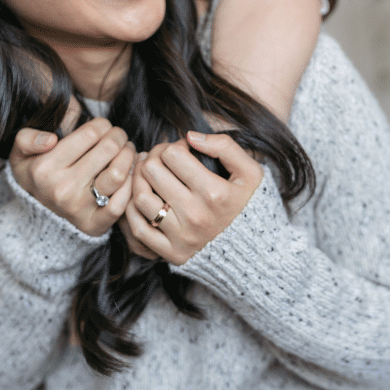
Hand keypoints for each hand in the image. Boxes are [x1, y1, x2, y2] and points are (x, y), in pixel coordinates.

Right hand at [8, 117, 135, 236]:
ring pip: (118, 174)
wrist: (37, 218)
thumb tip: (51, 139)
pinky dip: (131, 184)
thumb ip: (27, 138)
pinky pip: (121, 203)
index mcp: (45, 168)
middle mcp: (62, 189)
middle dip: (119, 136)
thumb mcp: (20, 155)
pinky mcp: (94, 225)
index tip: (103, 127)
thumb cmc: (36, 177)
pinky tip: (129, 173)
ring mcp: (79, 208)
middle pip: (108, 149)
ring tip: (126, 151)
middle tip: (118, 136)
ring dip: (129, 156)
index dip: (103, 124)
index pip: (90, 133)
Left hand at [124, 131, 263, 265]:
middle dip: (153, 157)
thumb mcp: (251, 172)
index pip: (173, 154)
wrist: (256, 250)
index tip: (181, 150)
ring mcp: (182, 236)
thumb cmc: (249, 205)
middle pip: (152, 171)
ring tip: (147, 173)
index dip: (173, 145)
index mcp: (214, 193)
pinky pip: (139, 229)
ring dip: (138, 179)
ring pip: (141, 198)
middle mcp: (195, 215)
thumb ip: (225, 147)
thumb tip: (190, 136)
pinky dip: (134, 210)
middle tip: (160, 158)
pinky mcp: (172, 253)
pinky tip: (143, 197)